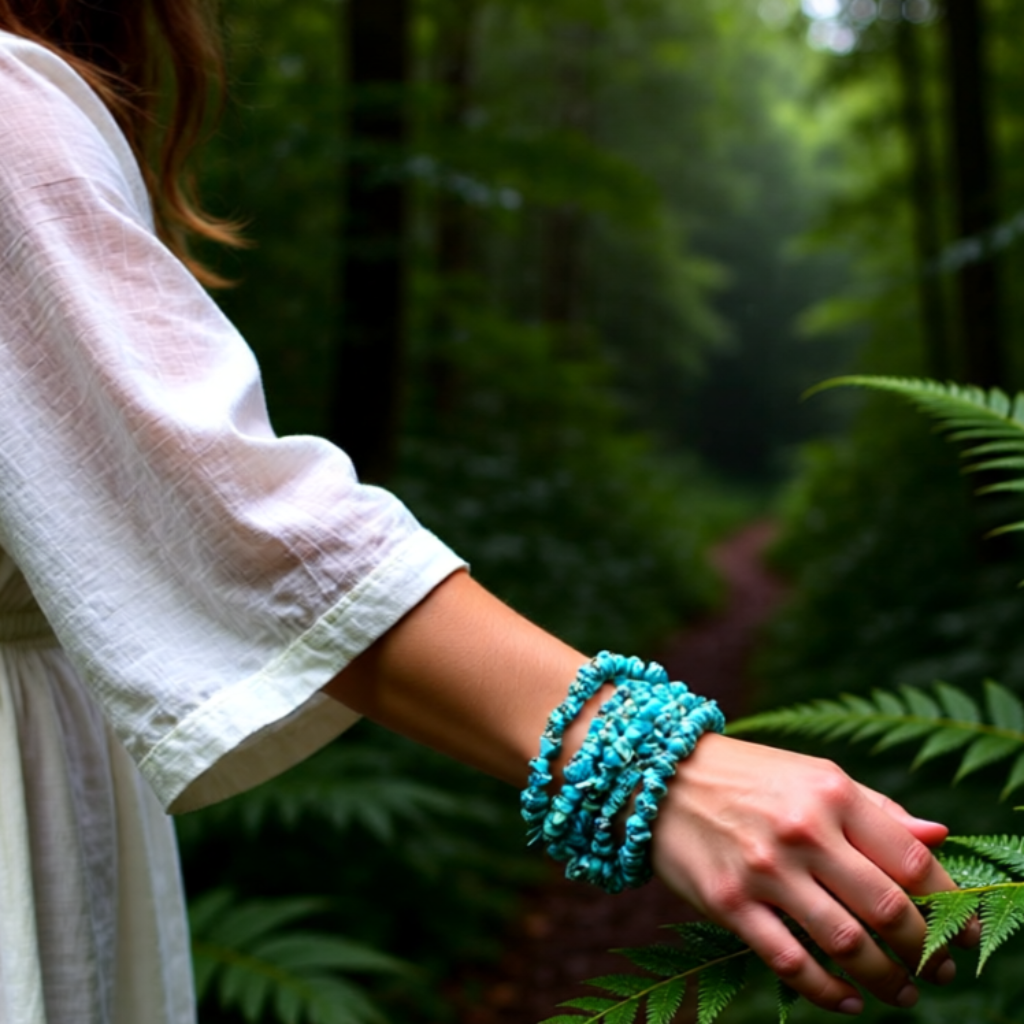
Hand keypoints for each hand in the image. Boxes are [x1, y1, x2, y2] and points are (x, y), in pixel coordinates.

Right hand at [652, 734, 966, 1014]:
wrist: (660, 774)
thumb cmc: (748, 776)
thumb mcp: (814, 775)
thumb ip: (876, 808)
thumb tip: (939, 836)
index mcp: (831, 793)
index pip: (911, 859)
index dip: (950, 905)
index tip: (962, 933)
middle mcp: (801, 829)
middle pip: (886, 908)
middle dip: (924, 950)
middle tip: (937, 970)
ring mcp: (763, 869)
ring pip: (844, 943)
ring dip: (885, 979)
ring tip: (901, 993)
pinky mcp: (728, 902)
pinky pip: (789, 962)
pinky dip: (827, 992)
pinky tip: (847, 999)